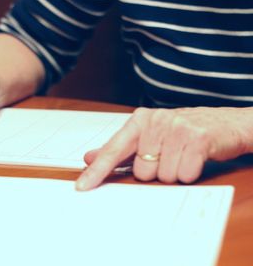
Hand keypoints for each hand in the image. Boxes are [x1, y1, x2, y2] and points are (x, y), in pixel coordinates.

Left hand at [76, 107, 252, 189]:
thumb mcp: (148, 136)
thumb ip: (119, 149)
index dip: (97, 171)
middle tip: (169, 156)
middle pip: (141, 172)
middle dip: (155, 172)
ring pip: (163, 176)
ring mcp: (177, 128)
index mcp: (139, 121)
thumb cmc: (181, 132)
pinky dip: (190, 173)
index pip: (113, 150)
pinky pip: (185, 174)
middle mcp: (156, 121)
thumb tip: (89, 158)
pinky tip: (195, 158)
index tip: (82, 187)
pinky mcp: (198, 138)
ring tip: (182, 156)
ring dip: (174, 173)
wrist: (224, 123)